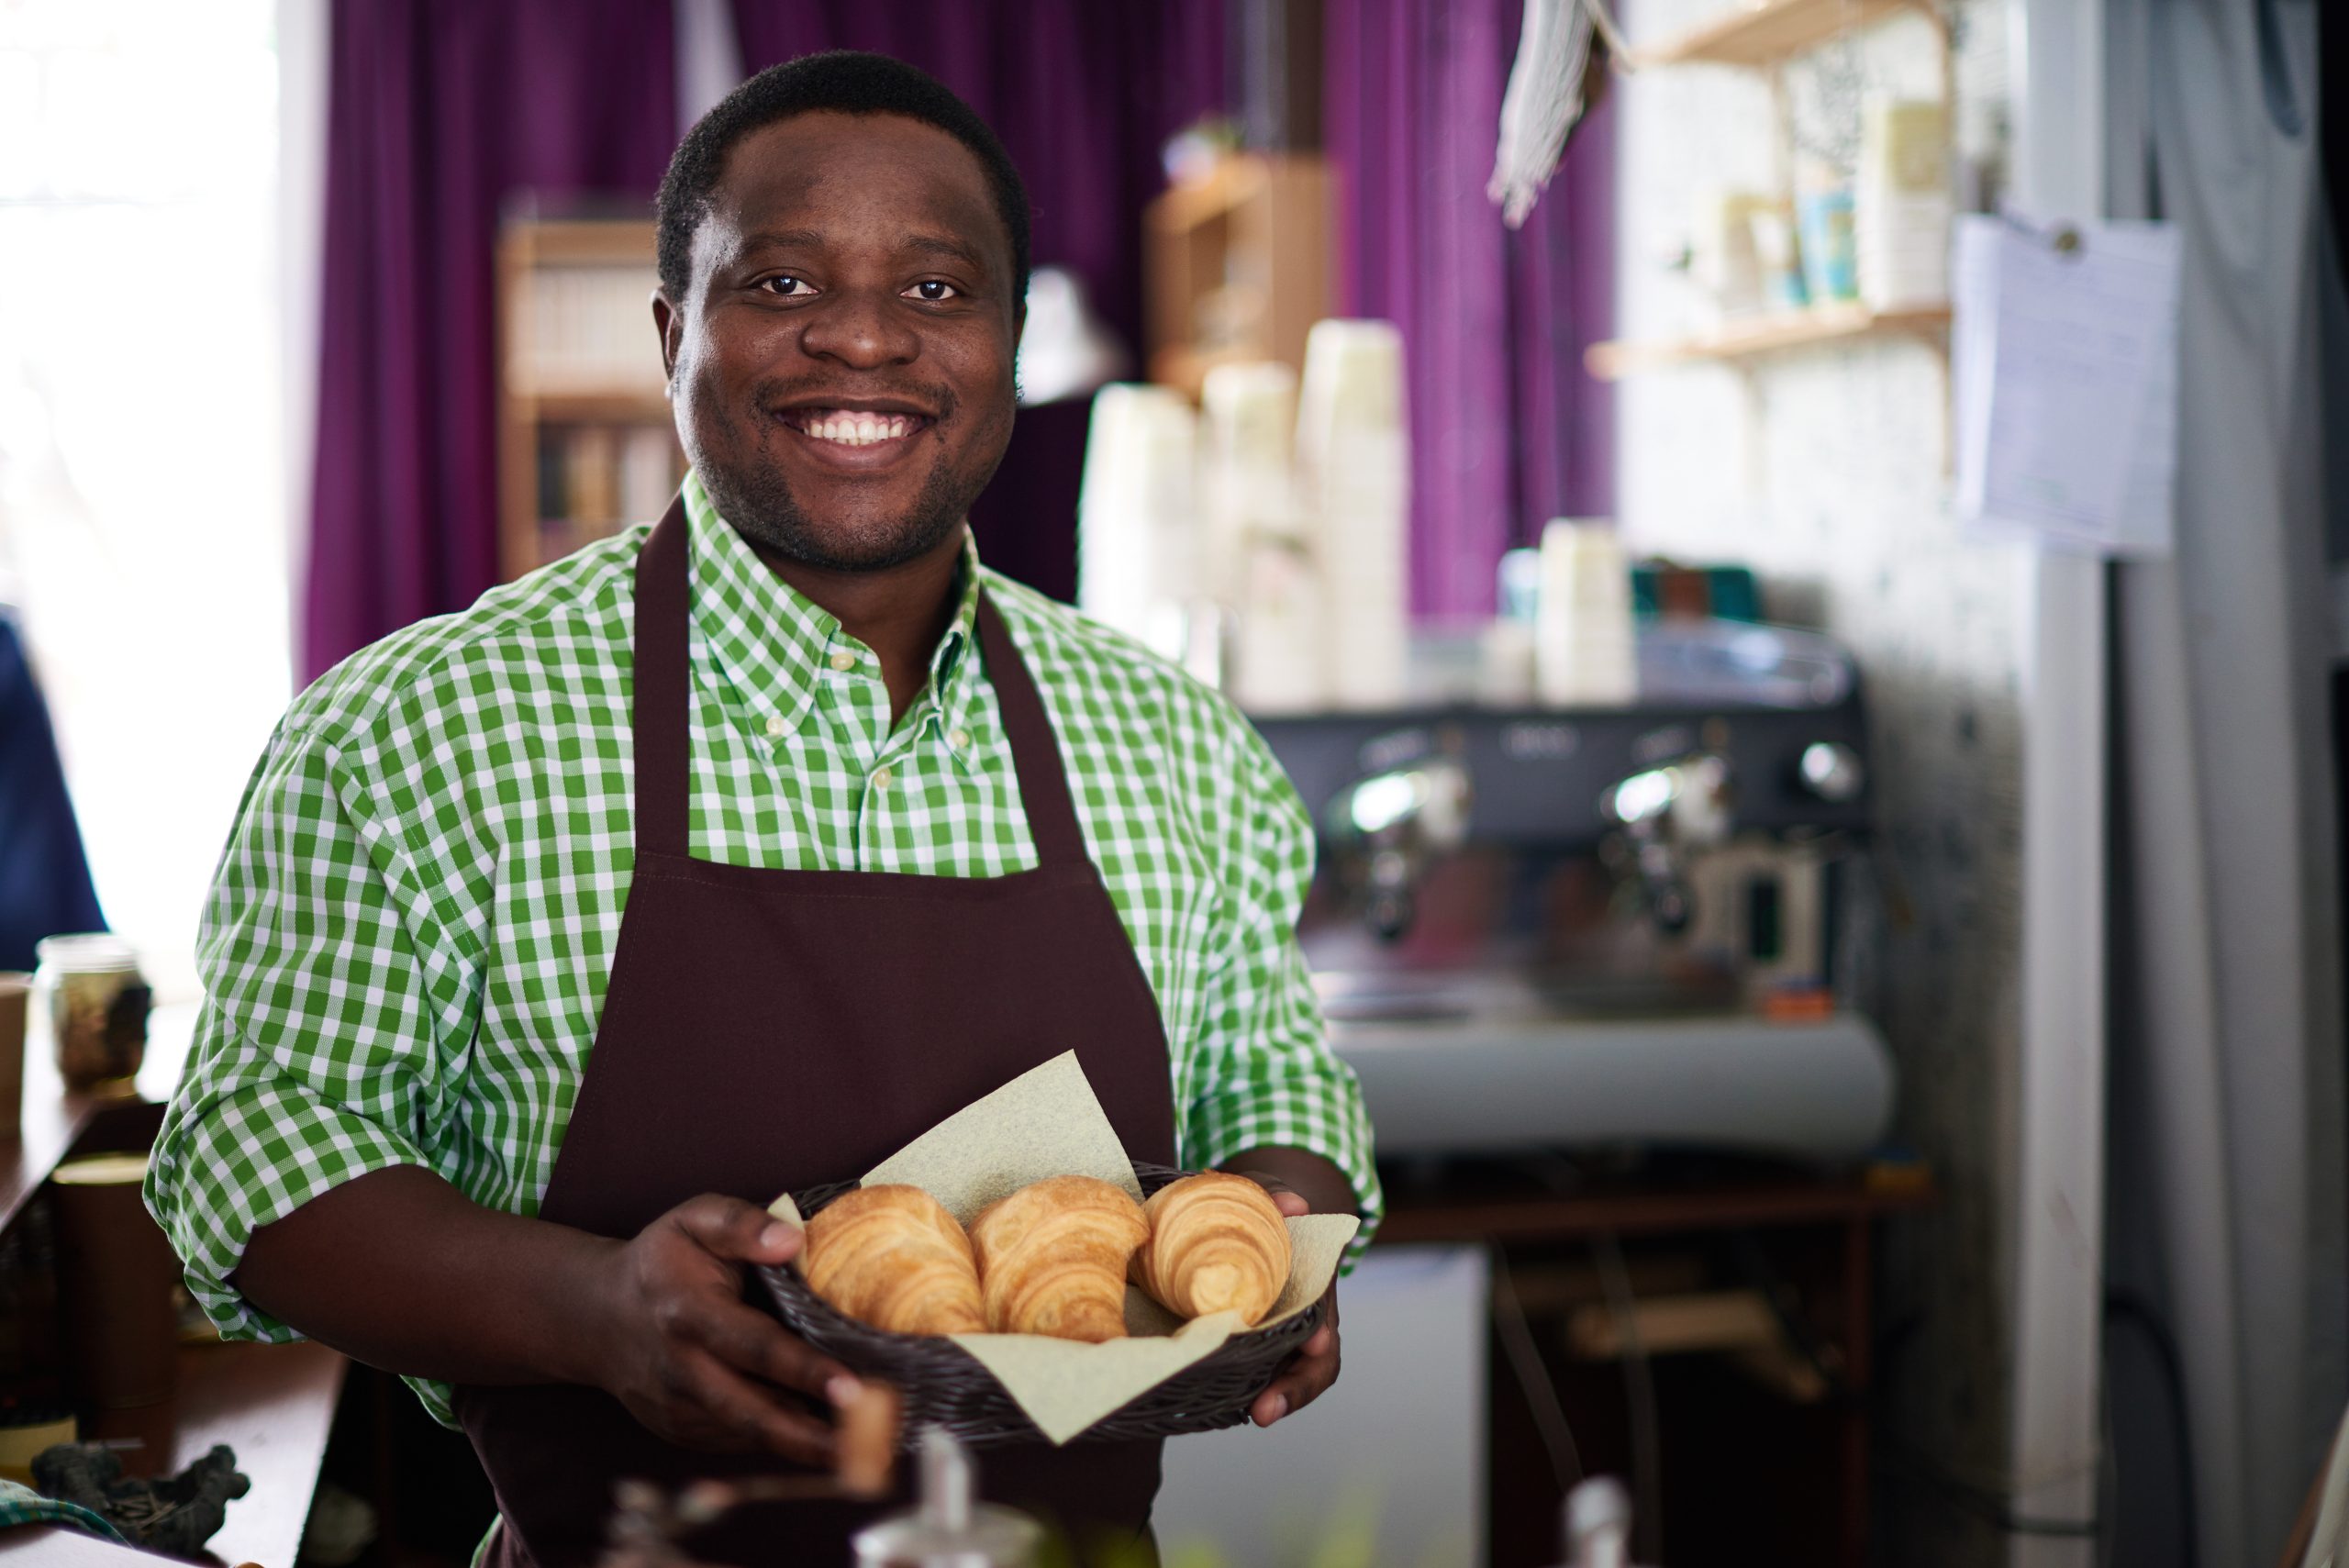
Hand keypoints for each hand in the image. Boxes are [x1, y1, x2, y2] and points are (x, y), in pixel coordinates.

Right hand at [584, 1193, 859, 1464]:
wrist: (597, 1316)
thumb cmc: (662, 1262)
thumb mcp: (694, 1221)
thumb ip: (741, 1224)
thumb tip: (792, 1240)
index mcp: (690, 1314)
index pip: (756, 1348)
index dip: (805, 1371)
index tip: (851, 1387)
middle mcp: (682, 1369)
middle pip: (754, 1413)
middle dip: (813, 1435)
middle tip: (870, 1441)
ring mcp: (678, 1408)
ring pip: (750, 1435)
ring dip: (805, 1445)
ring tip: (864, 1446)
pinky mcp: (681, 1431)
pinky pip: (738, 1441)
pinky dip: (780, 1441)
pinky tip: (823, 1436)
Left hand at [1233, 1173, 1341, 1428]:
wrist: (1252, 1222)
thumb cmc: (1265, 1209)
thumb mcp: (1271, 1192)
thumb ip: (1277, 1194)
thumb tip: (1292, 1204)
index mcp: (1312, 1290)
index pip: (1325, 1323)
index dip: (1320, 1338)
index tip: (1315, 1343)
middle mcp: (1299, 1325)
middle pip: (1309, 1368)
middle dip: (1293, 1391)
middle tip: (1265, 1410)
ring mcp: (1272, 1341)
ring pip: (1278, 1379)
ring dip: (1267, 1400)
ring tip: (1251, 1415)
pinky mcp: (1241, 1347)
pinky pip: (1243, 1375)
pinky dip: (1233, 1390)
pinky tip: (1207, 1402)